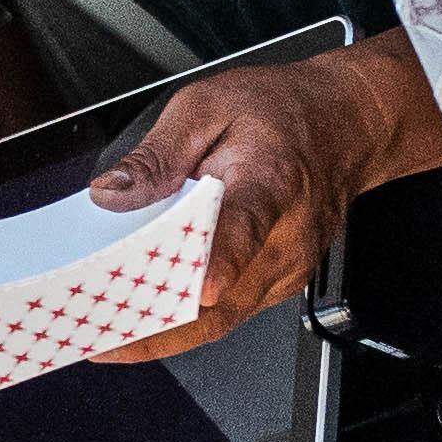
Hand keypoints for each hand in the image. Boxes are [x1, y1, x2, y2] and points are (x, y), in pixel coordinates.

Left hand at [76, 54, 391, 363]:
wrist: (344, 124)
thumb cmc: (281, 111)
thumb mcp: (206, 105)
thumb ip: (156, 154)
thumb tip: (112, 194)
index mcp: (268, 182)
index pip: (244, 229)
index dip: (221, 262)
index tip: (199, 289)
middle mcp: (284, 238)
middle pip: (221, 300)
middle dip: (155, 326)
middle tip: (97, 333)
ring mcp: (285, 269)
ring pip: (218, 321)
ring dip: (160, 334)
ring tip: (100, 336)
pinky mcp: (278, 282)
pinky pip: (225, 313)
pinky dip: (181, 322)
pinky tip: (139, 316)